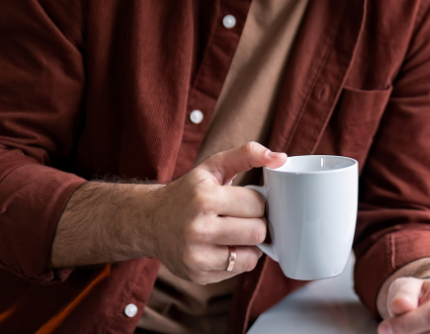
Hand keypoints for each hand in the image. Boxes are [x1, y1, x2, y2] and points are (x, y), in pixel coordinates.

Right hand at [146, 142, 286, 283]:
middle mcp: (198, 229)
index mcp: (204, 198)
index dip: (257, 202)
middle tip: (244, 218)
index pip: (257, 205)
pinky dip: (238, 259)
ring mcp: (196, 256)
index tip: (246, 201)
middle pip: (257, 232)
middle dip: (257, 223)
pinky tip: (224, 246)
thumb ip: (246, 154)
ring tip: (236, 233)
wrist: (149, 221)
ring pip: (251, 256)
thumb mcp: (212, 167)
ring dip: (250, 244)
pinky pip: (237, 271)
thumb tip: (280, 158)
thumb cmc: (188, 193)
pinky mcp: (197, 275)